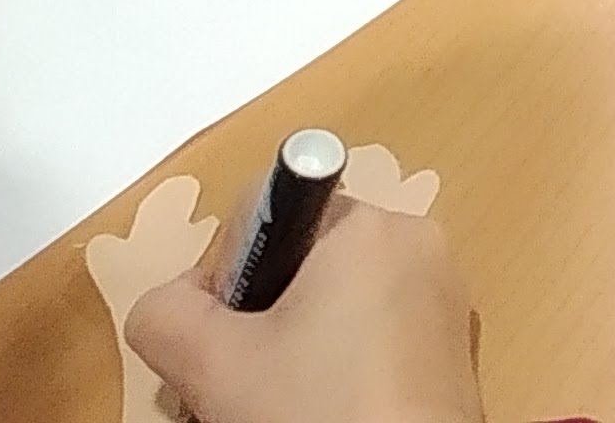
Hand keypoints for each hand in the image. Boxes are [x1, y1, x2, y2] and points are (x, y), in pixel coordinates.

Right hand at [125, 199, 484, 422]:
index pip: (267, 211)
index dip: (227, 271)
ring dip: (285, 353)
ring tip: (267, 406)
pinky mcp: (450, 349)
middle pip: (298, 265)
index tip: (229, 333)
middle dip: (252, 324)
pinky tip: (313, 413)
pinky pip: (372, 339)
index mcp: (367, 225)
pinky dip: (333, 370)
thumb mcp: (211, 363)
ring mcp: (440, 300)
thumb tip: (172, 302)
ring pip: (332, 308)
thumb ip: (164, 312)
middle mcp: (415, 246)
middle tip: (234, 385)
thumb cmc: (317, 411)